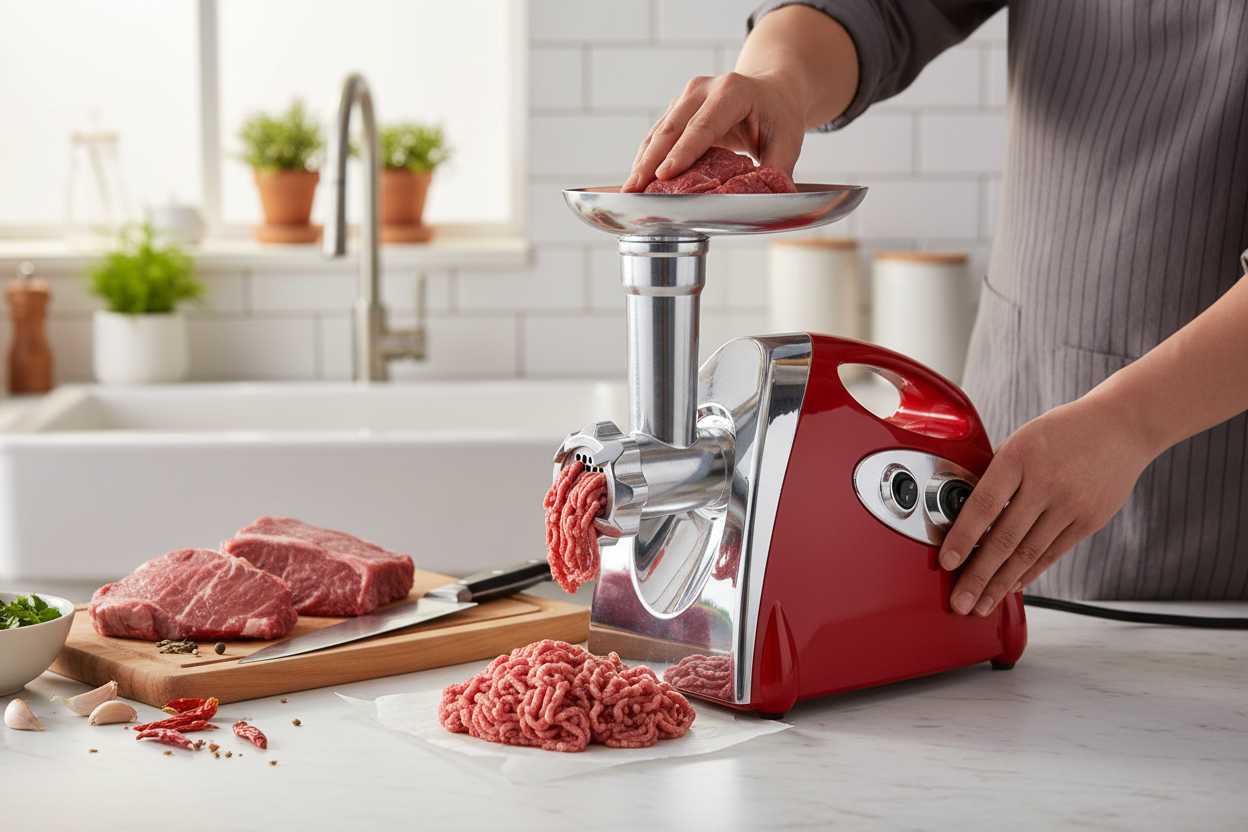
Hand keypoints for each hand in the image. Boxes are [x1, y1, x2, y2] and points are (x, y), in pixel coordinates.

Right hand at [622, 71, 807, 192]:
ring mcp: (686, 97)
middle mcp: (704, 89)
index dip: (682, 152)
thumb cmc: (779, 116)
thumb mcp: (788, 142)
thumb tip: (769, 203)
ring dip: (642, 162)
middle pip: (672, 128)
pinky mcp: (677, 109)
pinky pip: (657, 135)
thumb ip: (777, 172)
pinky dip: (646, 158)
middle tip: (635, 190)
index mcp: (733, 91)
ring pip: (658, 132)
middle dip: (650, 162)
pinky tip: (637, 179)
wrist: (771, 90)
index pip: (703, 125)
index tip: (663, 175)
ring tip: (629, 190)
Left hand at [938, 393, 1156, 614]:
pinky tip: (1011, 587)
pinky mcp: (1089, 521)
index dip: (963, 537)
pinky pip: (1052, 553)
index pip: (983, 505)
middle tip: (961, 603)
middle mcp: (1045, 483)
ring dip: (1001, 584)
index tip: (947, 562)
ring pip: (1028, 553)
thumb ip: (995, 472)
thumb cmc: (1063, 431)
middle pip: (1004, 538)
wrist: (1122, 426)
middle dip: (978, 576)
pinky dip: (1029, 573)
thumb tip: (963, 507)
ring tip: (982, 605)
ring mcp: (1070, 505)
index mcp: (1020, 457)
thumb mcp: (1021, 438)